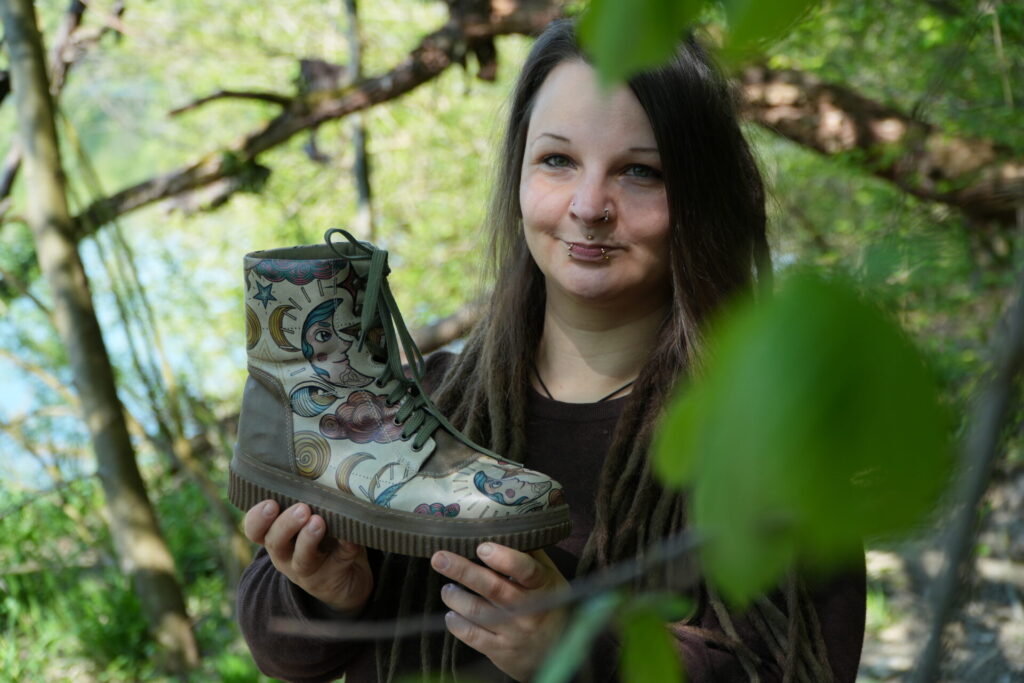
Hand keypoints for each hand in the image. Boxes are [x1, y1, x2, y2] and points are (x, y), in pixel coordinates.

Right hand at [244, 499, 372, 613]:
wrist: (346, 578)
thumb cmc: (323, 537)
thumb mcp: (309, 519)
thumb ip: (309, 499)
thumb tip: (322, 465)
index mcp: (276, 538)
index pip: (255, 530)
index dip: (257, 518)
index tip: (270, 503)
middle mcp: (286, 556)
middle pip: (275, 542)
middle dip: (286, 524)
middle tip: (302, 509)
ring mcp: (309, 569)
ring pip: (302, 558)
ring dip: (308, 539)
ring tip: (318, 522)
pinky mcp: (334, 575)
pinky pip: (340, 559)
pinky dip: (347, 546)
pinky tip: (351, 535)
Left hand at [431, 543, 568, 681]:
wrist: (561, 652)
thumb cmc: (550, 604)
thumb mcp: (549, 577)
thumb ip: (529, 555)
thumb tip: (503, 527)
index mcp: (543, 585)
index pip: (526, 570)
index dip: (504, 558)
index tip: (483, 547)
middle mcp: (529, 609)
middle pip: (493, 588)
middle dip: (463, 571)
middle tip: (440, 558)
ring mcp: (514, 632)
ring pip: (477, 611)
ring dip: (455, 597)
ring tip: (447, 588)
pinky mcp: (501, 651)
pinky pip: (472, 635)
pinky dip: (456, 622)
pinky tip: (452, 613)